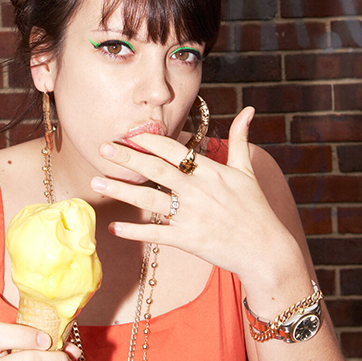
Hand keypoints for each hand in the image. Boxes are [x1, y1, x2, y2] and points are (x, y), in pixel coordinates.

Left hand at [90, 108, 297, 288]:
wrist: (265, 251)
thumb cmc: (255, 208)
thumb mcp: (247, 170)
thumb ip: (240, 138)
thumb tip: (248, 109)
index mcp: (210, 171)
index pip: (175, 150)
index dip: (151, 140)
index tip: (130, 133)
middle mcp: (198, 191)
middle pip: (156, 170)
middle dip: (127, 157)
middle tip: (103, 147)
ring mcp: (191, 216)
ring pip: (149, 200)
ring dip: (121, 190)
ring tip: (96, 181)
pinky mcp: (187, 240)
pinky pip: (156, 233)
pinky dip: (134, 231)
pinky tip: (114, 227)